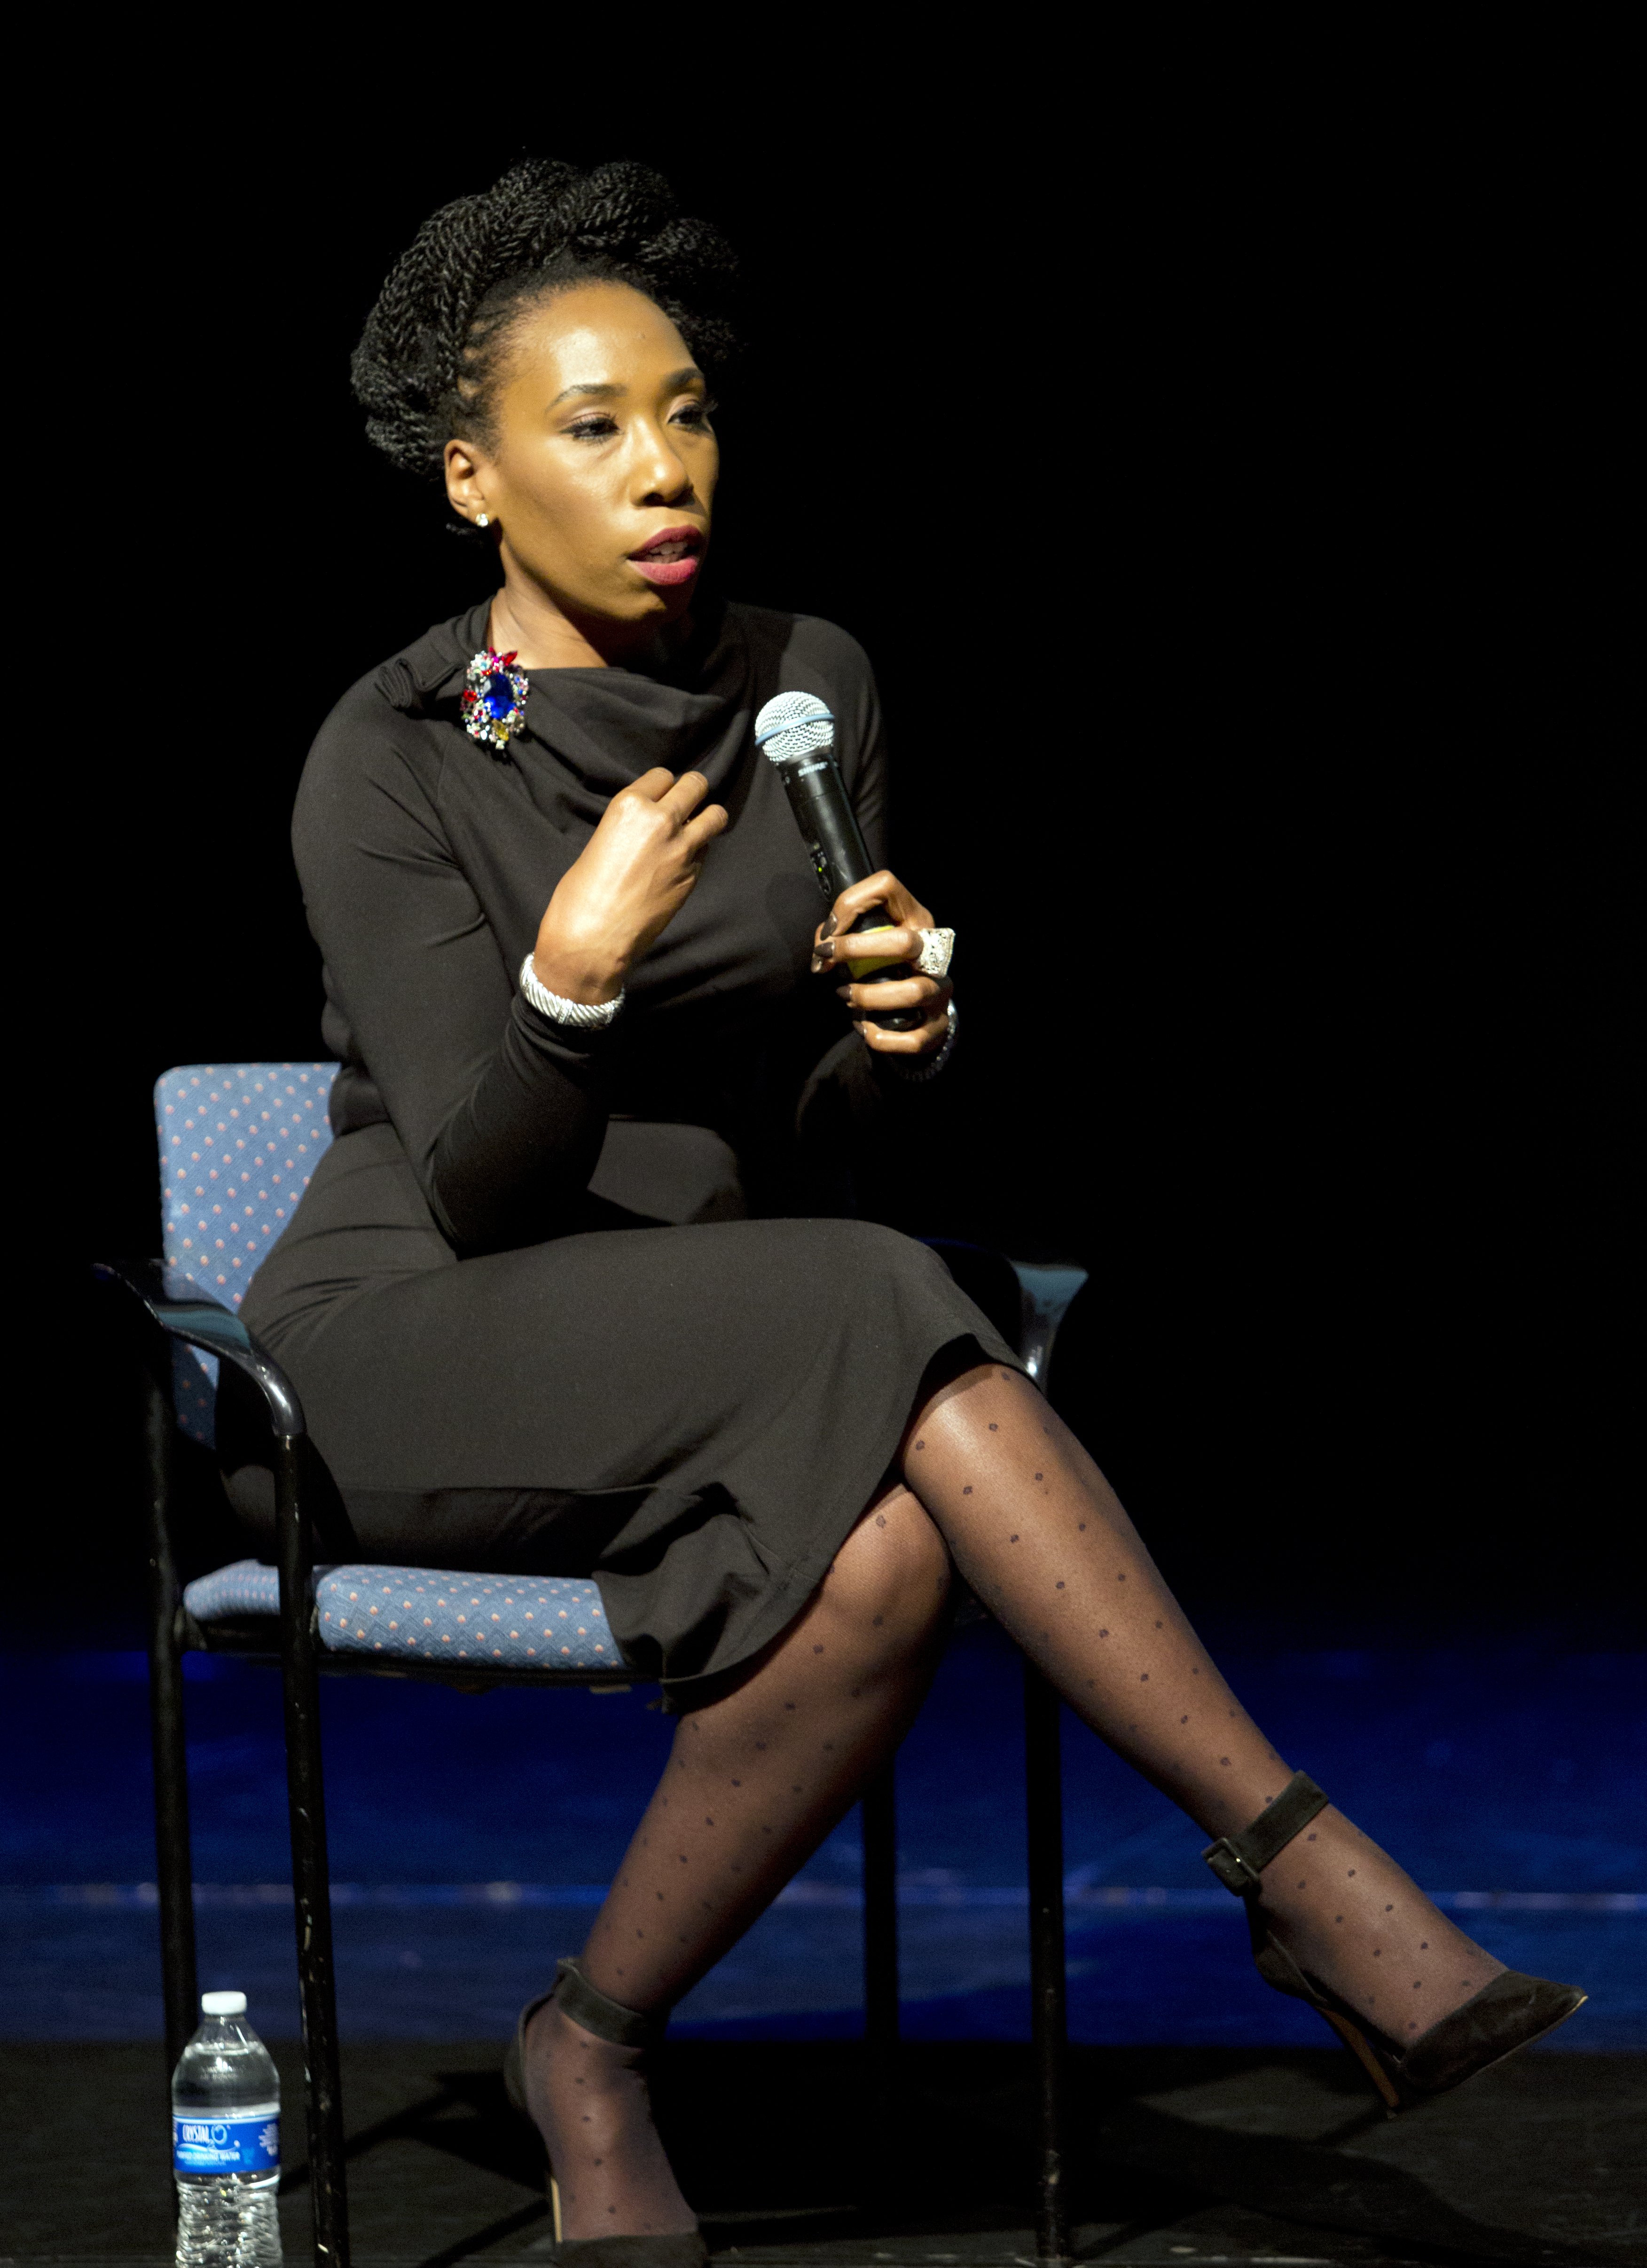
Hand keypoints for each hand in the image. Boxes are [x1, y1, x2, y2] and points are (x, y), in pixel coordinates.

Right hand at [532, 769, 727, 1003]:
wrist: (593, 939)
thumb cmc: (581, 894)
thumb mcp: (600, 841)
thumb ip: (630, 825)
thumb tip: (647, 825)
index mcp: (630, 806)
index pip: (663, 775)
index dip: (663, 785)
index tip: (661, 795)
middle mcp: (662, 821)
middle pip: (695, 785)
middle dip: (692, 791)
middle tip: (686, 803)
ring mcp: (683, 850)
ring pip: (715, 815)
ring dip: (707, 817)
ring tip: (697, 826)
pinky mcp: (693, 876)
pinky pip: (706, 851)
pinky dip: (699, 851)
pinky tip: (682, 863)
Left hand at [810, 870, 952, 1055]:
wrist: (919, 1017)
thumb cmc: (884, 972)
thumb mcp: (867, 945)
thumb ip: (840, 938)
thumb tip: (821, 954)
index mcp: (915, 920)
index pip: (886, 887)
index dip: (850, 904)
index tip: (829, 933)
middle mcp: (933, 952)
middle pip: (904, 943)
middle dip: (857, 951)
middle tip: (827, 961)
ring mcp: (939, 989)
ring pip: (911, 991)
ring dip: (868, 997)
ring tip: (845, 997)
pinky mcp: (937, 1025)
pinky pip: (913, 1037)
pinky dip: (882, 1037)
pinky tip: (865, 1028)